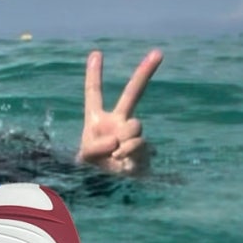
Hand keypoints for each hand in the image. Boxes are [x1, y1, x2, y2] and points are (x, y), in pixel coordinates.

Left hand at [77, 49, 162, 174]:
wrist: (107, 190)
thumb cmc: (91, 171)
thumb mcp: (83, 157)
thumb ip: (94, 147)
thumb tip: (117, 140)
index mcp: (96, 119)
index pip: (94, 93)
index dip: (94, 74)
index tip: (96, 53)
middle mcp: (117, 122)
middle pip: (133, 93)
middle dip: (145, 72)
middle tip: (159, 52)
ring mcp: (133, 134)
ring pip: (134, 125)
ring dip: (124, 138)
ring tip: (114, 154)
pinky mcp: (145, 148)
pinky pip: (139, 143)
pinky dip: (129, 152)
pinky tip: (123, 161)